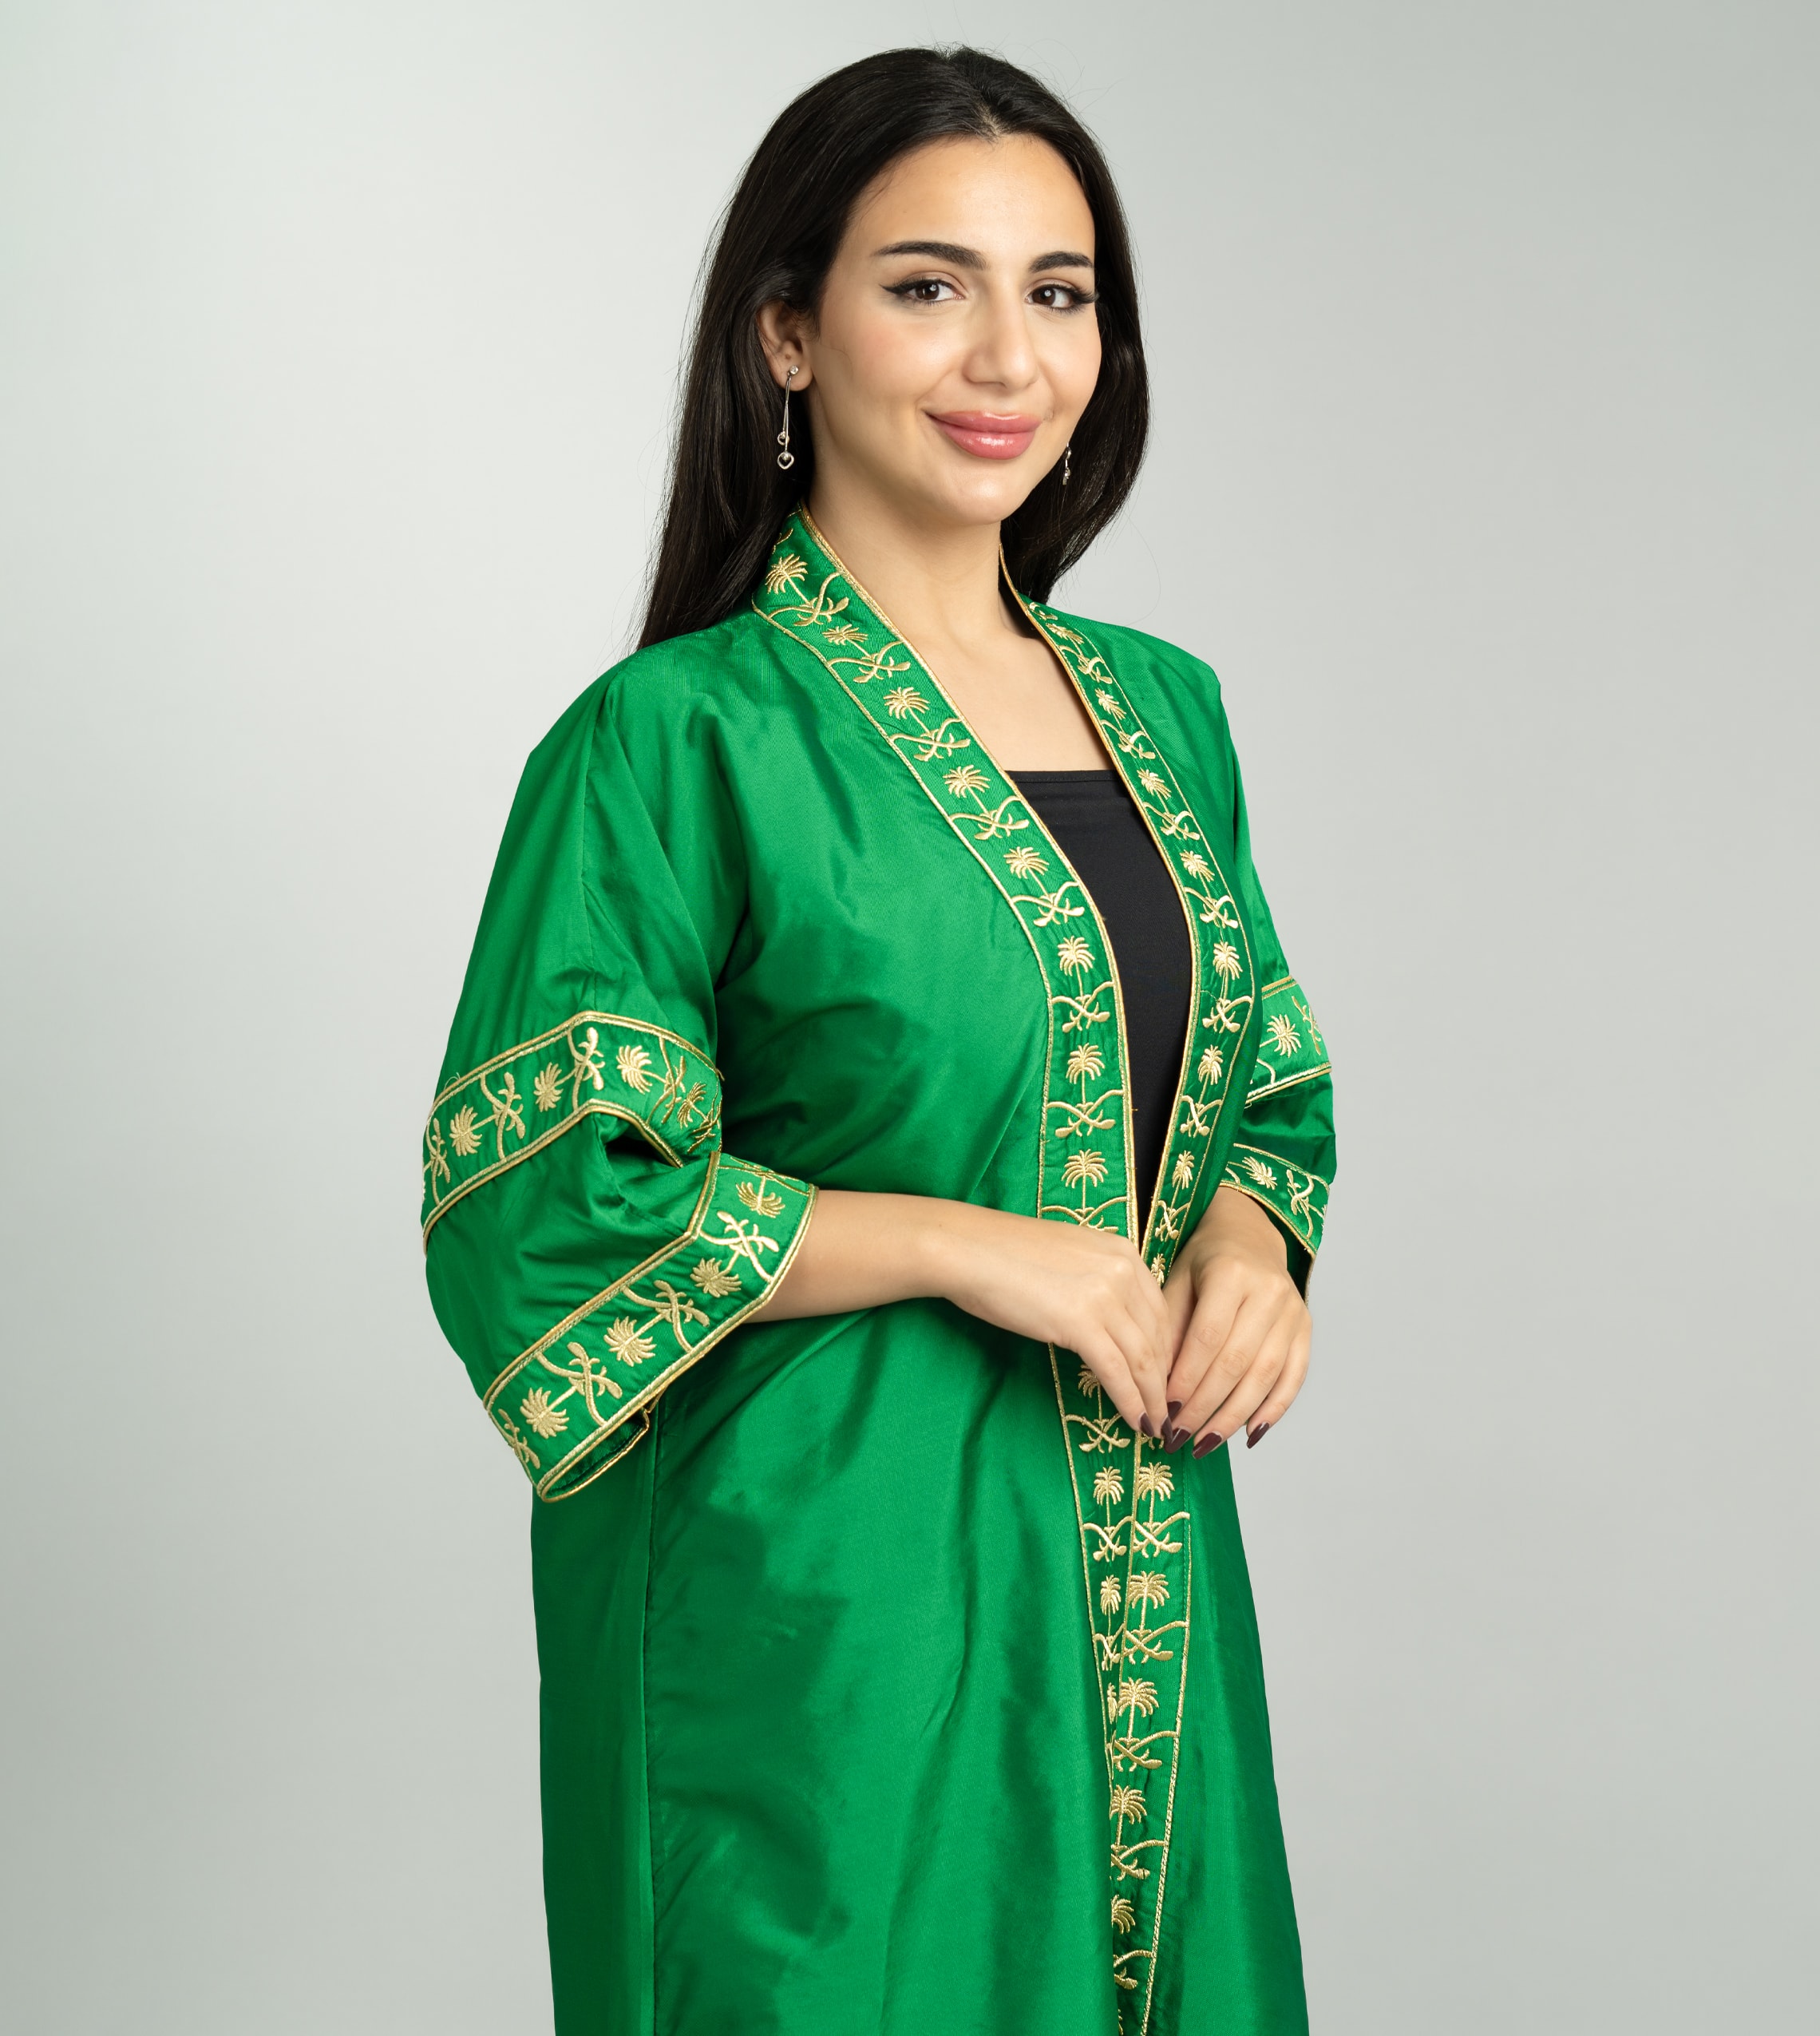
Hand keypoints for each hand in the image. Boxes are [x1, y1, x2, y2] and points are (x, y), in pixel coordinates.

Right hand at [755, 1190, 1171, 1437]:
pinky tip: (1134, 1421)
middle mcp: (1124, 1270)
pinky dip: (1130, 1400)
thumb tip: (1108, 1324)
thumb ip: (1097, 1283)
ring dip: (1152, 1399)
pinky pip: (1117, 1371)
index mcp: (1123, 1251)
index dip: (1168, 1352)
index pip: (1160, 1311)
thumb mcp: (1068, 1259)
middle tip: (1168, 1412)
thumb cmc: (1004, 1254)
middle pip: (1159, 1337)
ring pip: (1143, 1359)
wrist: (966, 1249)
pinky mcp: (1081, 1322)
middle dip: (1166, 1380)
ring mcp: (1105, 1295)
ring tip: (1154, 1426)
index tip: (1168, 1380)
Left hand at [1160, 1186, 1310, 1453]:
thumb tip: (1157, 1387)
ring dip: (1234, 1416)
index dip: (1186, 1378)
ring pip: (1265, 1375)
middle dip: (1205, 1405)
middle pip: (1237, 1361)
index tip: (1163, 1409)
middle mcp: (1269, 1291)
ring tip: (1205, 1443)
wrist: (1248, 1235)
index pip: (1207, 1337)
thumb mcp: (1176, 1282)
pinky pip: (1293, 1377)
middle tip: (1178, 1436)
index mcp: (1231, 1274)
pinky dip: (1273, 1410)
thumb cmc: (1202, 1263)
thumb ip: (1169, 1329)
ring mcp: (1293, 1311)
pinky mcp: (1305, 1329)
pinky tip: (1248, 1433)